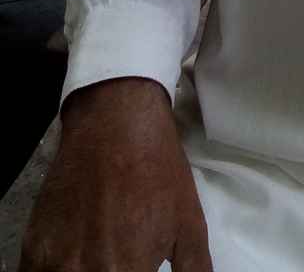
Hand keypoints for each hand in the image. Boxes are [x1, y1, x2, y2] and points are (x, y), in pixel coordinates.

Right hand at [18, 77, 212, 271]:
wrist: (116, 122)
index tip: (136, 266)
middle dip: (113, 270)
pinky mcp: (32, 249)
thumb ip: (195, 270)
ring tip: (101, 245)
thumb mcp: (190, 224)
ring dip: (83, 269)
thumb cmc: (158, 171)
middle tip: (121, 252)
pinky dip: (56, 268)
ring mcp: (53, 264)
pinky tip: (77, 248)